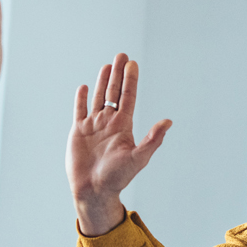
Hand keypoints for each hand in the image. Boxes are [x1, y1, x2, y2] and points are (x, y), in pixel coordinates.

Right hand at [67, 53, 172, 235]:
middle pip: (114, 93)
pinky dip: (81, 99)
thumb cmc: (117, 178)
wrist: (93, 191)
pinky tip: (85, 87)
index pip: (128, 97)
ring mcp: (93, 127)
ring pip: (99, 98)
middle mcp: (109, 123)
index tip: (132, 63)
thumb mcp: (138, 158)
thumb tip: (168, 122)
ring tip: (107, 66)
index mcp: (123, 126)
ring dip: (103, 82)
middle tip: (122, 55)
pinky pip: (79, 111)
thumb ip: (153, 139)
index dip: (130, 80)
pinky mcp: (78, 132)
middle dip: (118, 74)